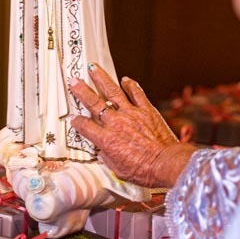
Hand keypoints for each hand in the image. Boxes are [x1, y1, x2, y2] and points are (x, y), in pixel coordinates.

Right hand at [69, 64, 193, 187]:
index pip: (85, 126)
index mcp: (106, 140)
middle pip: (94, 103)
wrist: (166, 163)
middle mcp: (116, 123)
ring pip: (113, 92)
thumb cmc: (144, 170)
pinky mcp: (147, 110)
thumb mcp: (118, 169)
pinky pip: (137, 93)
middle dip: (81, 91)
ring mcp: (132, 114)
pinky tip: (125, 79)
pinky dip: (131, 85)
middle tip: (73, 80)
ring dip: (102, 79)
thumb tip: (102, 149)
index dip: (77, 122)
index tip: (73, 118)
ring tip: (93, 68)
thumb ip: (107, 156)